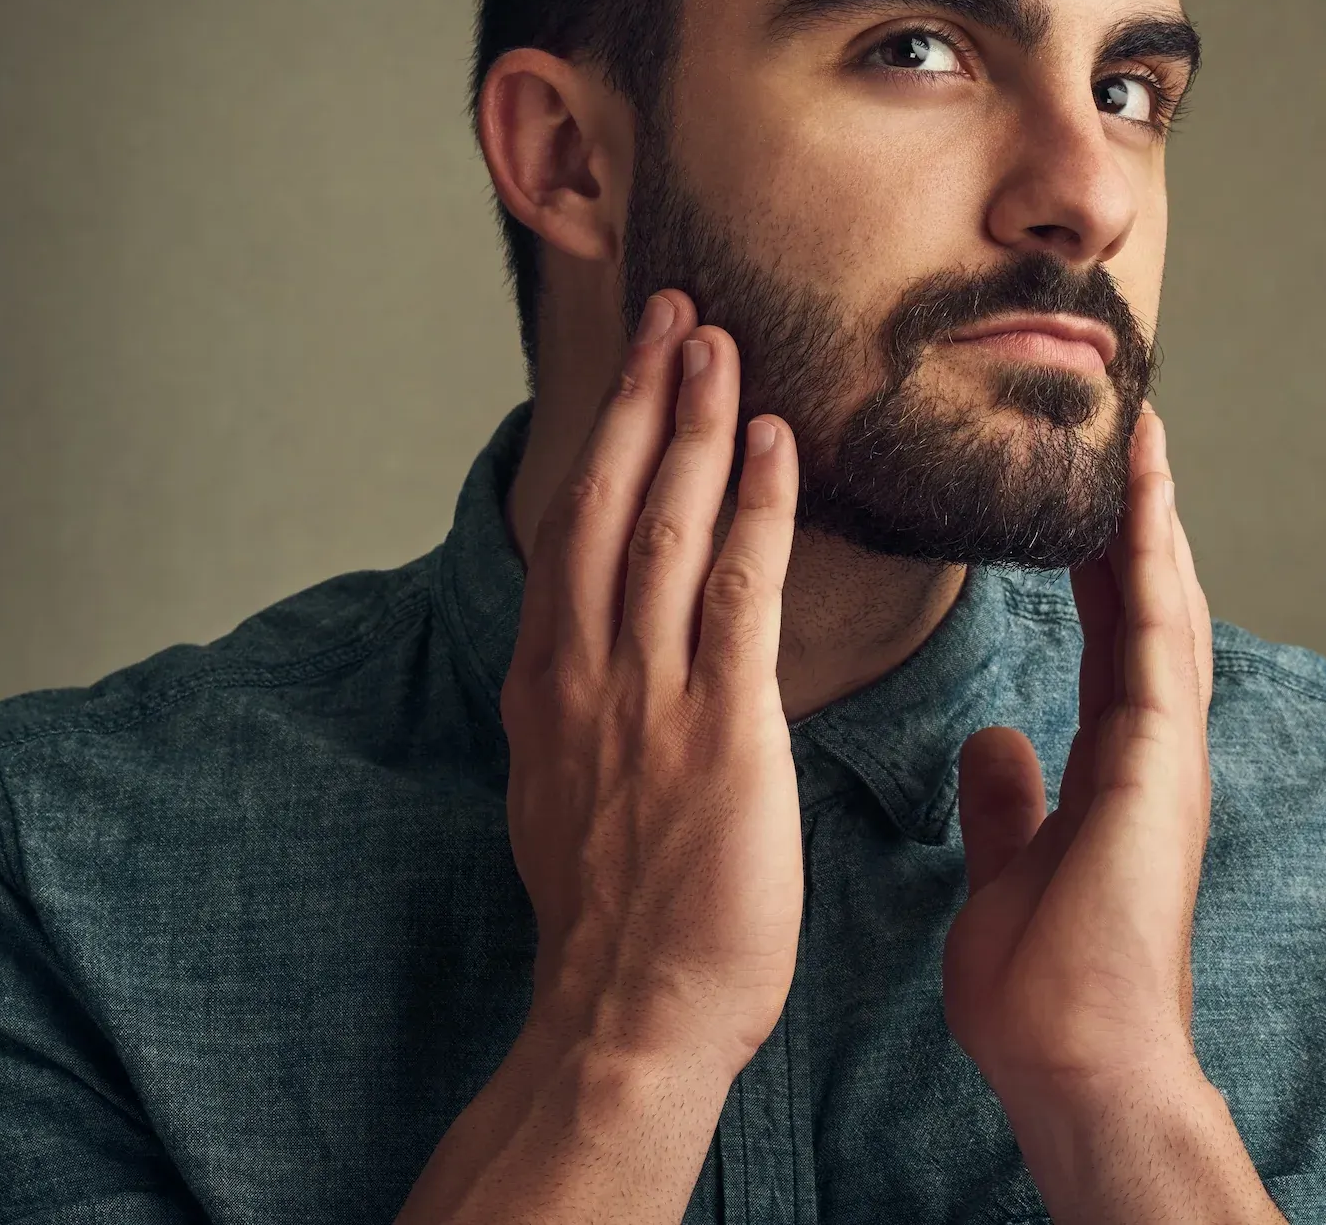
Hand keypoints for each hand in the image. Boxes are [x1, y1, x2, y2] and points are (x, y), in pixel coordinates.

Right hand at [499, 288, 804, 1079]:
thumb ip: (580, 715)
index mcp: (549, 687)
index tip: (632, 365)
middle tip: (672, 308)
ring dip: (695, 424)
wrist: (628, 1017)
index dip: (605, 438)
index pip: (572, 531)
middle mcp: (584, 673)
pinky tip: (776, 444)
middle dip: (642, 398)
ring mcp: (646, 696)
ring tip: (718, 341)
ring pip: (666, 526)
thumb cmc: (617, 925)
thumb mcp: (564, 796)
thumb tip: (590, 669)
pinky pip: (738, 592)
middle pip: (607, 503)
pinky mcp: (719, 728)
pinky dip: (757, 508)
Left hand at [943, 406, 1214, 1107]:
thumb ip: (1010, 801)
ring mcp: (1166, 753)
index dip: (1100, 561)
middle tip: (1126, 427)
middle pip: (1150, 604)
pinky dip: (1152, 562)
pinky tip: (1139, 499)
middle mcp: (1151, 748)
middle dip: (1138, 515)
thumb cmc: (1042, 990)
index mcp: (1115, 767)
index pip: (1111, 637)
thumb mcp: (1006, 868)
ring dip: (1152, 516)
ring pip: (1166, 604)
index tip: (1083, 492)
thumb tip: (996, 739)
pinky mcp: (1161, 761)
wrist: (1075, 1061)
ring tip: (1139, 431)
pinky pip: (1160, 638)